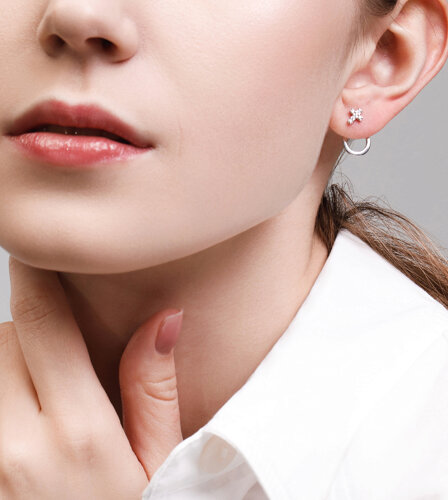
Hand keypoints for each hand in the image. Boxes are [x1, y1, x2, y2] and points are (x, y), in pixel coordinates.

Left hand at [0, 256, 183, 498]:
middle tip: (61, 357)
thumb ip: (155, 388)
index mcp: (77, 431)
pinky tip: (23, 419)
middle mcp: (15, 444)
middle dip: (27, 331)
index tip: (34, 247)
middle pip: (0, 339)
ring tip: (40, 397)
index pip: (40, 320)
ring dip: (4, 363)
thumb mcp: (161, 466)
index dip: (34, 274)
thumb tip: (165, 316)